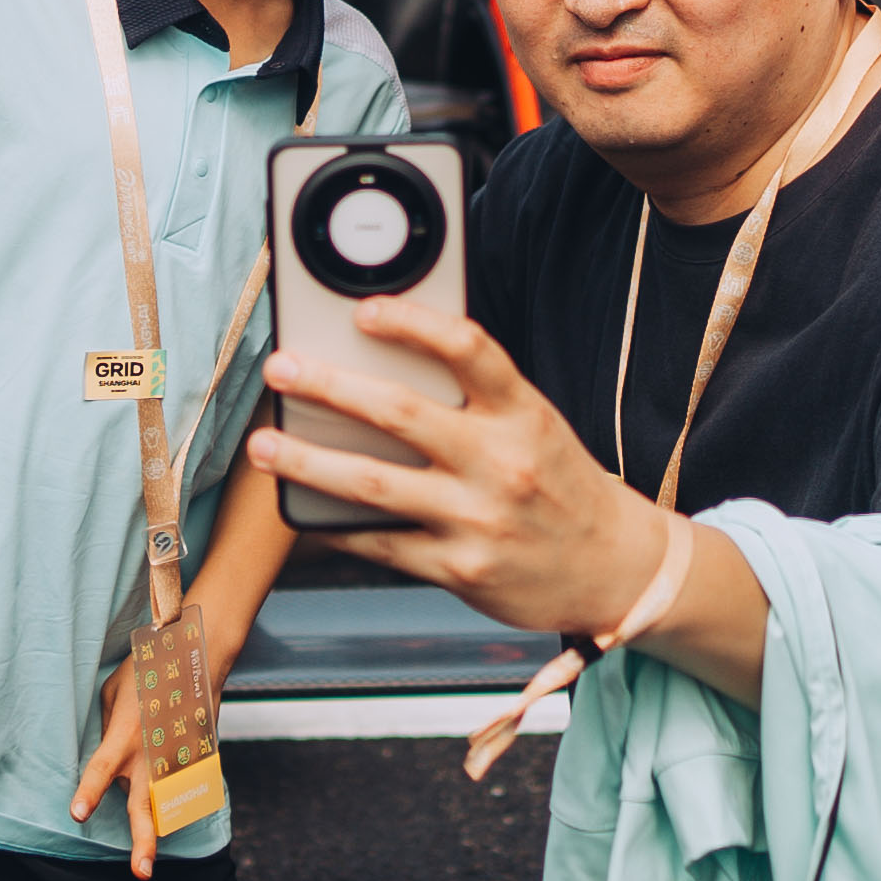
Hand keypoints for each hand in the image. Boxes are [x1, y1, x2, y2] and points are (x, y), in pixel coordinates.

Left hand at [64, 614, 242, 876]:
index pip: (100, 770)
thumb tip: (106, 752)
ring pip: (164, 804)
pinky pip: (181, 786)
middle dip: (143, 842)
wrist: (199, 657)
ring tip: (146, 864)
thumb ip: (106, 727)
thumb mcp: (112, 693)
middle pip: (144, 806)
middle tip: (141, 873)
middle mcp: (150, 755)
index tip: (77, 815)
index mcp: (124, 736)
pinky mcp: (195, 758)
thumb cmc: (149, 669)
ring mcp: (175, 759)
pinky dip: (173, 795)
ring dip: (155, 831)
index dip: (88, 793)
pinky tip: (170, 801)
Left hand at [243, 298, 658, 641]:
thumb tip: (390, 362)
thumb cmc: (562, 487)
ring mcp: (479, 519)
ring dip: (307, 460)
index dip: (412, 323)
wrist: (615, 569)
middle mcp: (502, 463)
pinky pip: (381, 542)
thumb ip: (478, 398)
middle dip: (329, 386)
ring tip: (265, 445)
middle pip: (402, 413)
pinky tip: (303, 509)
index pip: (468, 349)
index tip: (364, 310)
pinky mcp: (460, 569)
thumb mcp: (537, 425)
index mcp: (525, 413)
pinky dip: (334, 525)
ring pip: (373, 484)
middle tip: (282, 369)